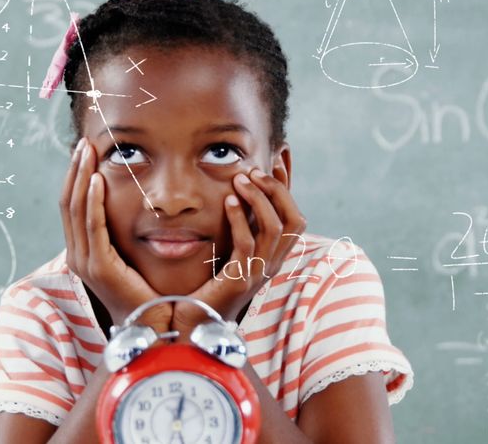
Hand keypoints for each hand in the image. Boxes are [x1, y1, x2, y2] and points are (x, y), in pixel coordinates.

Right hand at [60, 137, 171, 332]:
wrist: (153, 326)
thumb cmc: (149, 292)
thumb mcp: (131, 257)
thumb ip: (124, 236)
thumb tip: (132, 207)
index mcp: (83, 252)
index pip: (72, 207)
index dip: (76, 178)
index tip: (85, 153)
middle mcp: (77, 256)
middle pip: (68, 204)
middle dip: (76, 172)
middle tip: (84, 145)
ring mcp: (85, 262)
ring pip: (76, 211)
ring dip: (82, 178)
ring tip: (88, 153)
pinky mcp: (100, 267)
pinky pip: (93, 227)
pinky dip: (93, 201)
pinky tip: (98, 181)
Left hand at [173, 166, 306, 338]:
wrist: (192, 327)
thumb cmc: (204, 290)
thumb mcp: (226, 253)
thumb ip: (236, 230)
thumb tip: (235, 197)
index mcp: (272, 258)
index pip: (294, 218)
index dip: (289, 188)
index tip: (277, 160)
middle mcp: (271, 265)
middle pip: (295, 221)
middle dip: (278, 190)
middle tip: (254, 171)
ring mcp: (258, 273)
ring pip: (276, 228)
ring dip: (260, 199)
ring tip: (241, 180)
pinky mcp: (239, 280)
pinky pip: (248, 244)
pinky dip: (241, 219)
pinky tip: (229, 202)